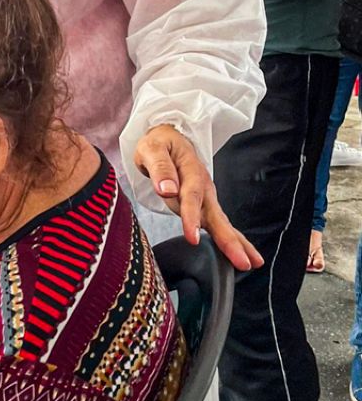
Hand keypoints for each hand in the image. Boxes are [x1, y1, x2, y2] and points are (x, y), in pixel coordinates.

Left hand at [134, 124, 262, 271]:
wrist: (170, 137)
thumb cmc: (159, 144)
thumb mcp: (151, 148)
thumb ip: (159, 167)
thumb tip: (167, 189)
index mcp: (190, 171)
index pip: (191, 196)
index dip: (192, 217)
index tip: (193, 237)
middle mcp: (203, 186)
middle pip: (216, 215)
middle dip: (227, 239)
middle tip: (241, 260)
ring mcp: (207, 197)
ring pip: (222, 222)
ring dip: (235, 243)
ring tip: (250, 263)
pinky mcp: (205, 205)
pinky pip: (219, 224)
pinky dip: (231, 240)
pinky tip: (242, 255)